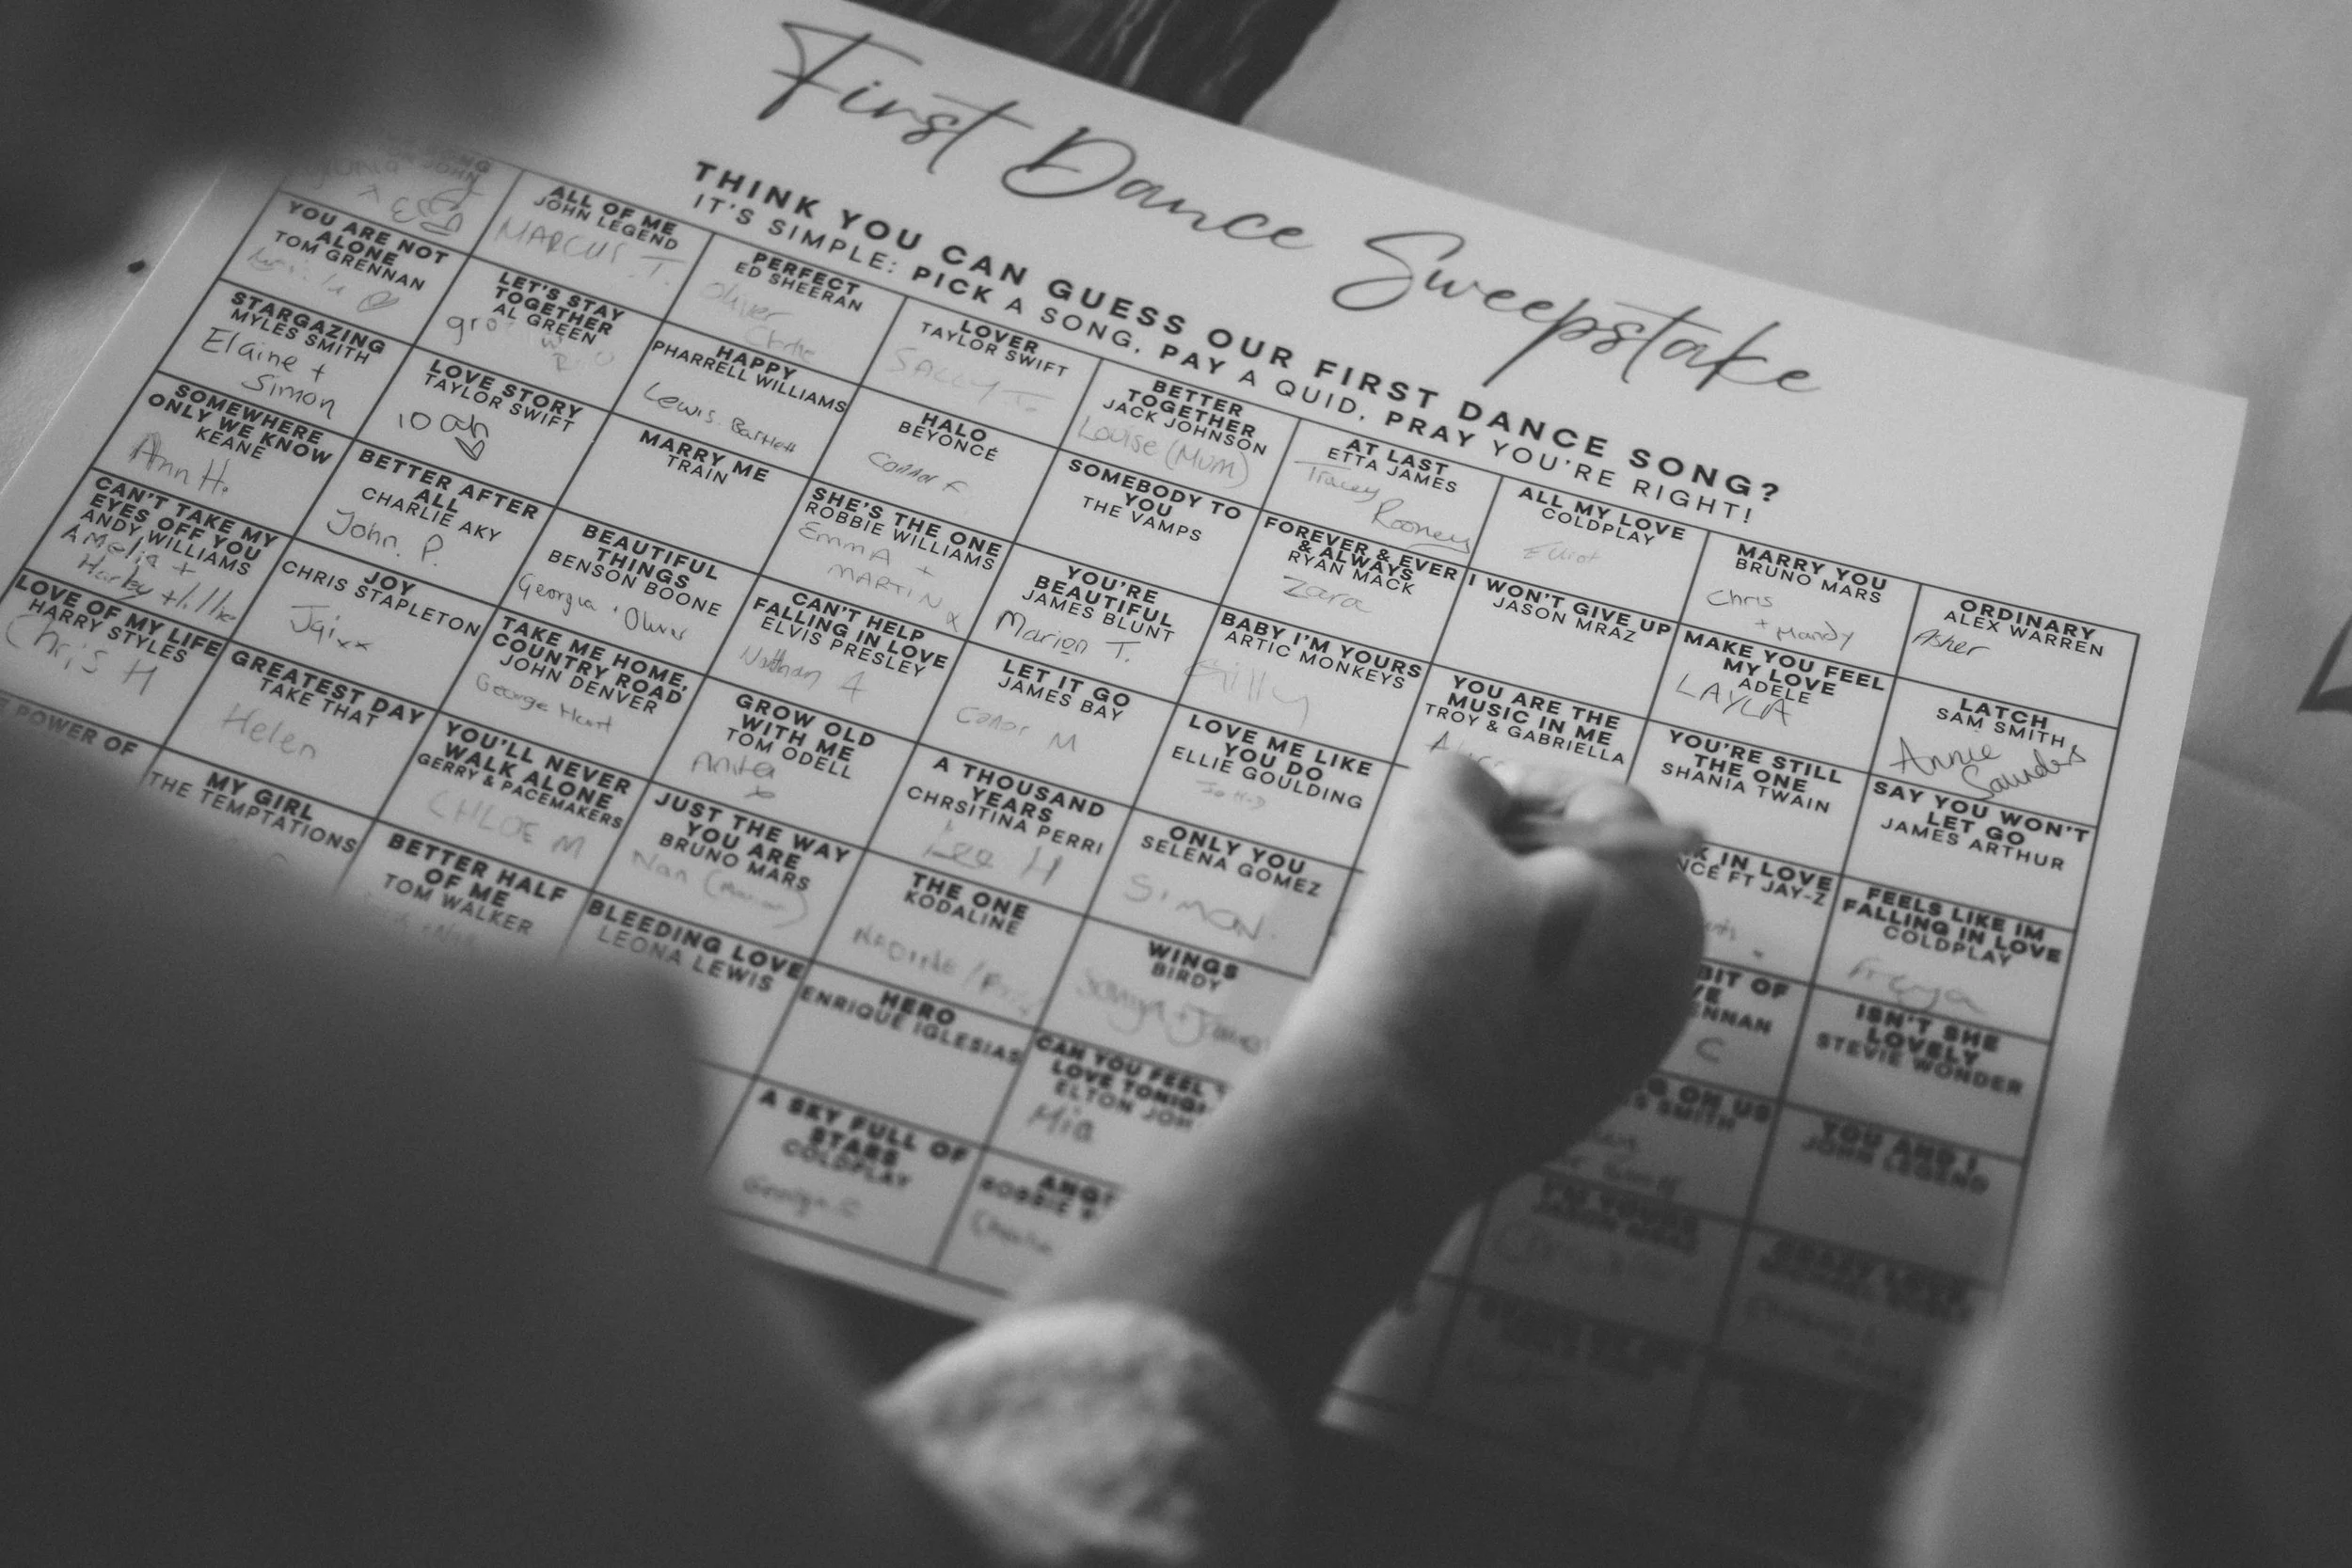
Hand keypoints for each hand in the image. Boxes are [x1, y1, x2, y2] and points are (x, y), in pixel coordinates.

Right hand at [1286, 751, 1703, 1196]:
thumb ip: (1462, 782)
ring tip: (1432, 931)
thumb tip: (1477, 792)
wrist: (1381, 1125)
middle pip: (1600, 880)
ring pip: (1575, 948)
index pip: (1606, 805)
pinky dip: (1510, 989)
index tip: (1459, 802)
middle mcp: (1668, 982)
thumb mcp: (1432, 832)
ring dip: (1514, 922)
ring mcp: (1629, 1052)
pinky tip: (1442, 997)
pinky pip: (1554, 1013)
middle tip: (1441, 864)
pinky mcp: (1581, 1101)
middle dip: (1524, 860)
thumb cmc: (1421, 966)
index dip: (1526, 786)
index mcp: (1658, 906)